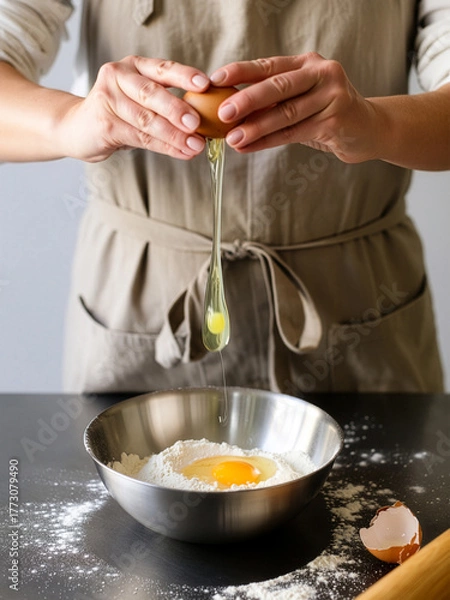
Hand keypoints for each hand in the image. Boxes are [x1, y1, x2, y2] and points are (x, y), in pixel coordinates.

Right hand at [58, 56, 209, 161]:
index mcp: (134, 66)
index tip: (205, 84)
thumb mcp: (141, 101)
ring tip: (196, 145)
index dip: (184, 75)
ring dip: (175, 135)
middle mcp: (119, 76)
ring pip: (148, 119)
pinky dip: (164, 147)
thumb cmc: (117, 114)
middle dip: (178, 109)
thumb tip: (205, 122)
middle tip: (198, 123)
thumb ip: (167, 105)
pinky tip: (181, 152)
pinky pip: (140, 137)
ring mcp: (109, 98)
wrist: (77, 128)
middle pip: (153, 94)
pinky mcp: (105, 123)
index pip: (163, 68)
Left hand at [210, 53, 379, 162]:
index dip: (241, 71)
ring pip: (286, 113)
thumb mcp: (301, 99)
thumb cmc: (326, 114)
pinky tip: (249, 146)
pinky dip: (269, 141)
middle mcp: (321, 74)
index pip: (269, 66)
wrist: (367, 129)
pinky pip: (295, 133)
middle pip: (278, 87)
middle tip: (222, 113)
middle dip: (247, 100)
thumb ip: (273, 101)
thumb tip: (230, 113)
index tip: (215, 79)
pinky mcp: (336, 120)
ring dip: (256, 127)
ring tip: (233, 138)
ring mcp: (331, 96)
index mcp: (307, 64)